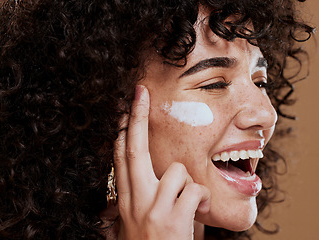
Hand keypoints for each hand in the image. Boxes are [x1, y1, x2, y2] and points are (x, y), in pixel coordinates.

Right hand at [114, 85, 210, 239]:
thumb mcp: (135, 222)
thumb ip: (137, 198)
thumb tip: (136, 179)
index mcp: (126, 201)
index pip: (120, 158)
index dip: (122, 131)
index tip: (124, 109)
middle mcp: (135, 201)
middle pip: (133, 150)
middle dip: (135, 118)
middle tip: (138, 93)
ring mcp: (153, 208)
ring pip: (176, 172)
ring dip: (188, 184)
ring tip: (189, 205)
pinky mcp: (172, 218)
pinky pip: (194, 191)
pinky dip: (202, 200)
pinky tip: (198, 215)